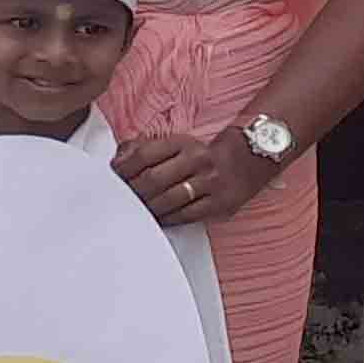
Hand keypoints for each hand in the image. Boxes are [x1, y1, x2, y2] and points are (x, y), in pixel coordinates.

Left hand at [113, 127, 278, 228]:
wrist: (250, 158)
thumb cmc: (203, 154)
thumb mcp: (177, 143)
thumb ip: (144, 148)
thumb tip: (118, 160)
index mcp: (184, 143)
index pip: (144, 154)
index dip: (124, 168)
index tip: (113, 177)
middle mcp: (198, 160)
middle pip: (154, 179)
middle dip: (133, 192)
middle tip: (120, 199)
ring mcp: (210, 182)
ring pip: (168, 199)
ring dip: (148, 208)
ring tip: (136, 211)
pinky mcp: (220, 202)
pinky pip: (186, 215)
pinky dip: (168, 219)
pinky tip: (158, 219)